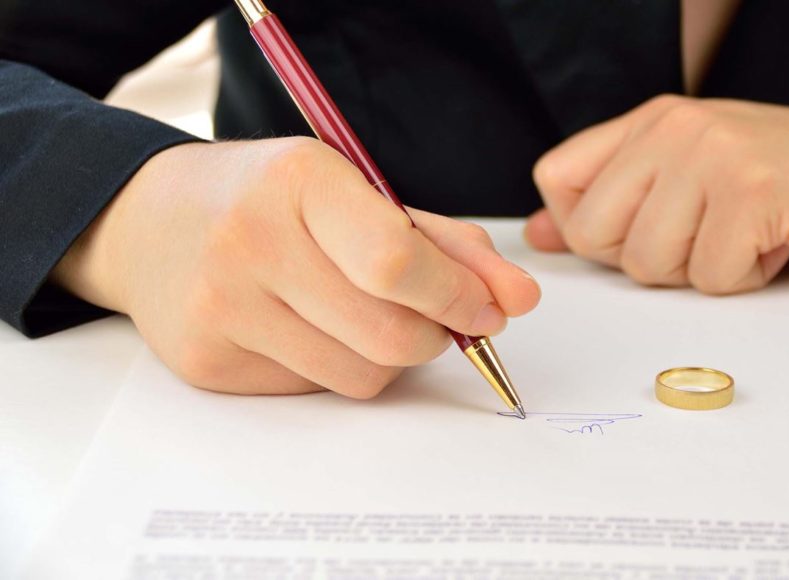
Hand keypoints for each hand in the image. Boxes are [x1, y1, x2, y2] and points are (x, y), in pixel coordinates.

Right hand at [53, 137, 540, 395]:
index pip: (398, 262)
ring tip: (361, 315)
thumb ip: (442, 242)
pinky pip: (314, 390)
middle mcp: (250, 243)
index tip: (489, 310)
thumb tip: (518, 299)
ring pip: (359, 377)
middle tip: (436, 319)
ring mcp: (221, 309)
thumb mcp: (352, 189)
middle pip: (388, 335)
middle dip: (435, 337)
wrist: (142, 221)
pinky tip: (305, 328)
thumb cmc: (267, 199)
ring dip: (389, 357)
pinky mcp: (206, 364)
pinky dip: (335, 366)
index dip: (459, 298)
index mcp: (299, 181)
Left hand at [525, 95, 788, 293]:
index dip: (582, 227)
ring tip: (743, 234)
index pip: (555, 177)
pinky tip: (775, 242)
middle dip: (645, 260)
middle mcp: (674, 128)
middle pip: (594, 233)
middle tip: (701, 237)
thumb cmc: (786, 180)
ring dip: (701, 270)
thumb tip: (539, 234)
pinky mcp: (753, 193)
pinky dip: (746, 279)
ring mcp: (713, 156)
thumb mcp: (688, 176)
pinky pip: (712, 278)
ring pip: (649, 264)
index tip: (632, 233)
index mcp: (651, 121)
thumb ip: (613, 199)